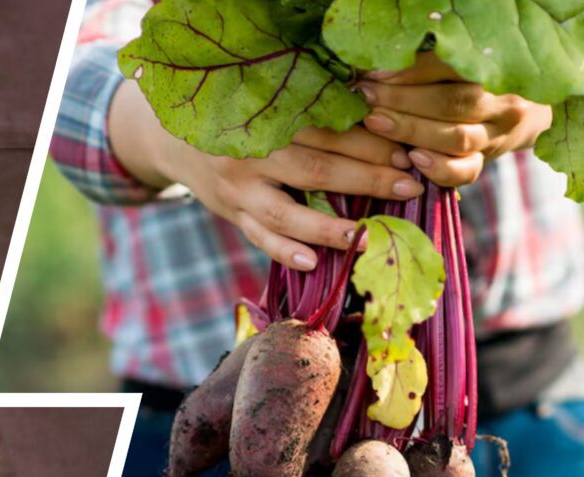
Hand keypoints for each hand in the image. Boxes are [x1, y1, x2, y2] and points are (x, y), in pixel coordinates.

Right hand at [158, 126, 423, 269]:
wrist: (175, 138)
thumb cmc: (240, 119)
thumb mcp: (269, 107)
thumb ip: (311, 118)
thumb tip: (380, 128)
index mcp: (269, 119)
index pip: (329, 131)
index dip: (370, 141)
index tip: (406, 152)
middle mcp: (252, 153)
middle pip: (316, 169)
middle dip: (366, 179)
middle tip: (408, 188)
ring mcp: (238, 188)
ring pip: (287, 212)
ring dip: (328, 228)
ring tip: (365, 237)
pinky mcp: (231, 213)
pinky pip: (259, 237)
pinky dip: (285, 251)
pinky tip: (313, 263)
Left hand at [356, 53, 552, 186]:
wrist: (516, 118)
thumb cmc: (470, 87)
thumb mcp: (455, 72)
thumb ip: (424, 69)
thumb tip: (376, 70)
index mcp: (493, 71)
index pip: (451, 67)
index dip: (411, 71)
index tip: (374, 74)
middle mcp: (501, 103)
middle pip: (452, 102)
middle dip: (404, 100)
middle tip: (368, 98)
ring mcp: (495, 135)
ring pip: (457, 137)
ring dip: (413, 130)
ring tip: (376, 123)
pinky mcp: (484, 162)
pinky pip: (465, 171)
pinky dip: (438, 167)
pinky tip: (413, 159)